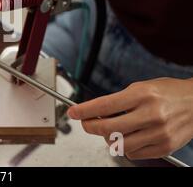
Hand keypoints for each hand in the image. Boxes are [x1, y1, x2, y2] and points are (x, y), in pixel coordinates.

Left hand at [68, 78, 192, 159]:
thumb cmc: (168, 92)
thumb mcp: (141, 87)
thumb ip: (118, 100)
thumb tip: (95, 112)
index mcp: (142, 95)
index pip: (104, 105)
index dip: (84, 110)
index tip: (73, 112)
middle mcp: (151, 114)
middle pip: (108, 128)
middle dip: (90, 126)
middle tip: (86, 122)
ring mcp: (159, 133)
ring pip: (119, 144)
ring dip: (107, 138)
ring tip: (109, 130)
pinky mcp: (165, 146)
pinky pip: (134, 153)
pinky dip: (125, 147)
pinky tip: (127, 137)